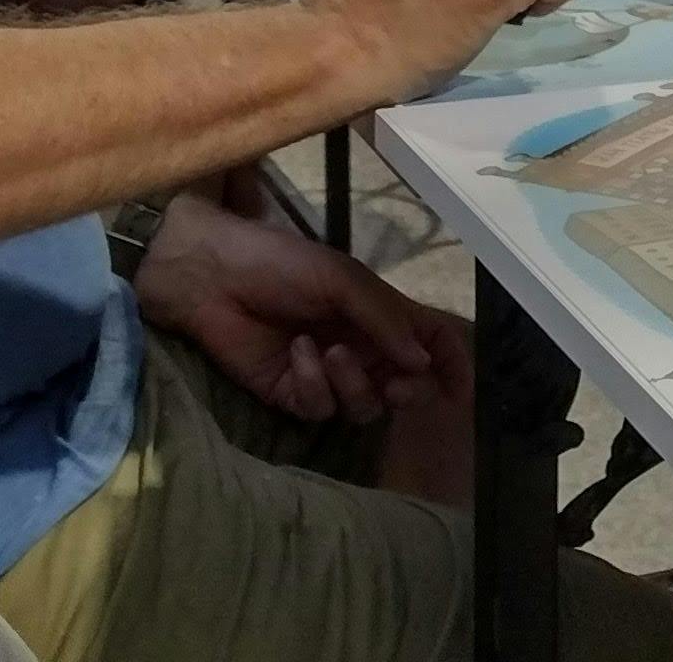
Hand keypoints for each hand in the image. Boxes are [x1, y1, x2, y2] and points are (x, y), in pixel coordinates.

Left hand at [134, 196, 469, 424]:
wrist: (214, 277)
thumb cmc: (281, 264)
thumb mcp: (343, 281)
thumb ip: (385, 320)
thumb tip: (423, 362)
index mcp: (380, 315)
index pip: (430, 344)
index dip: (450, 368)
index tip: (458, 393)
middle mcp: (361, 348)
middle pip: (404, 388)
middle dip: (406, 391)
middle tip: (396, 384)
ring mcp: (327, 375)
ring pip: (364, 407)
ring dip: (354, 384)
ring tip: (328, 351)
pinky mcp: (291, 394)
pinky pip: (320, 409)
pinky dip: (314, 384)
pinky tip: (296, 353)